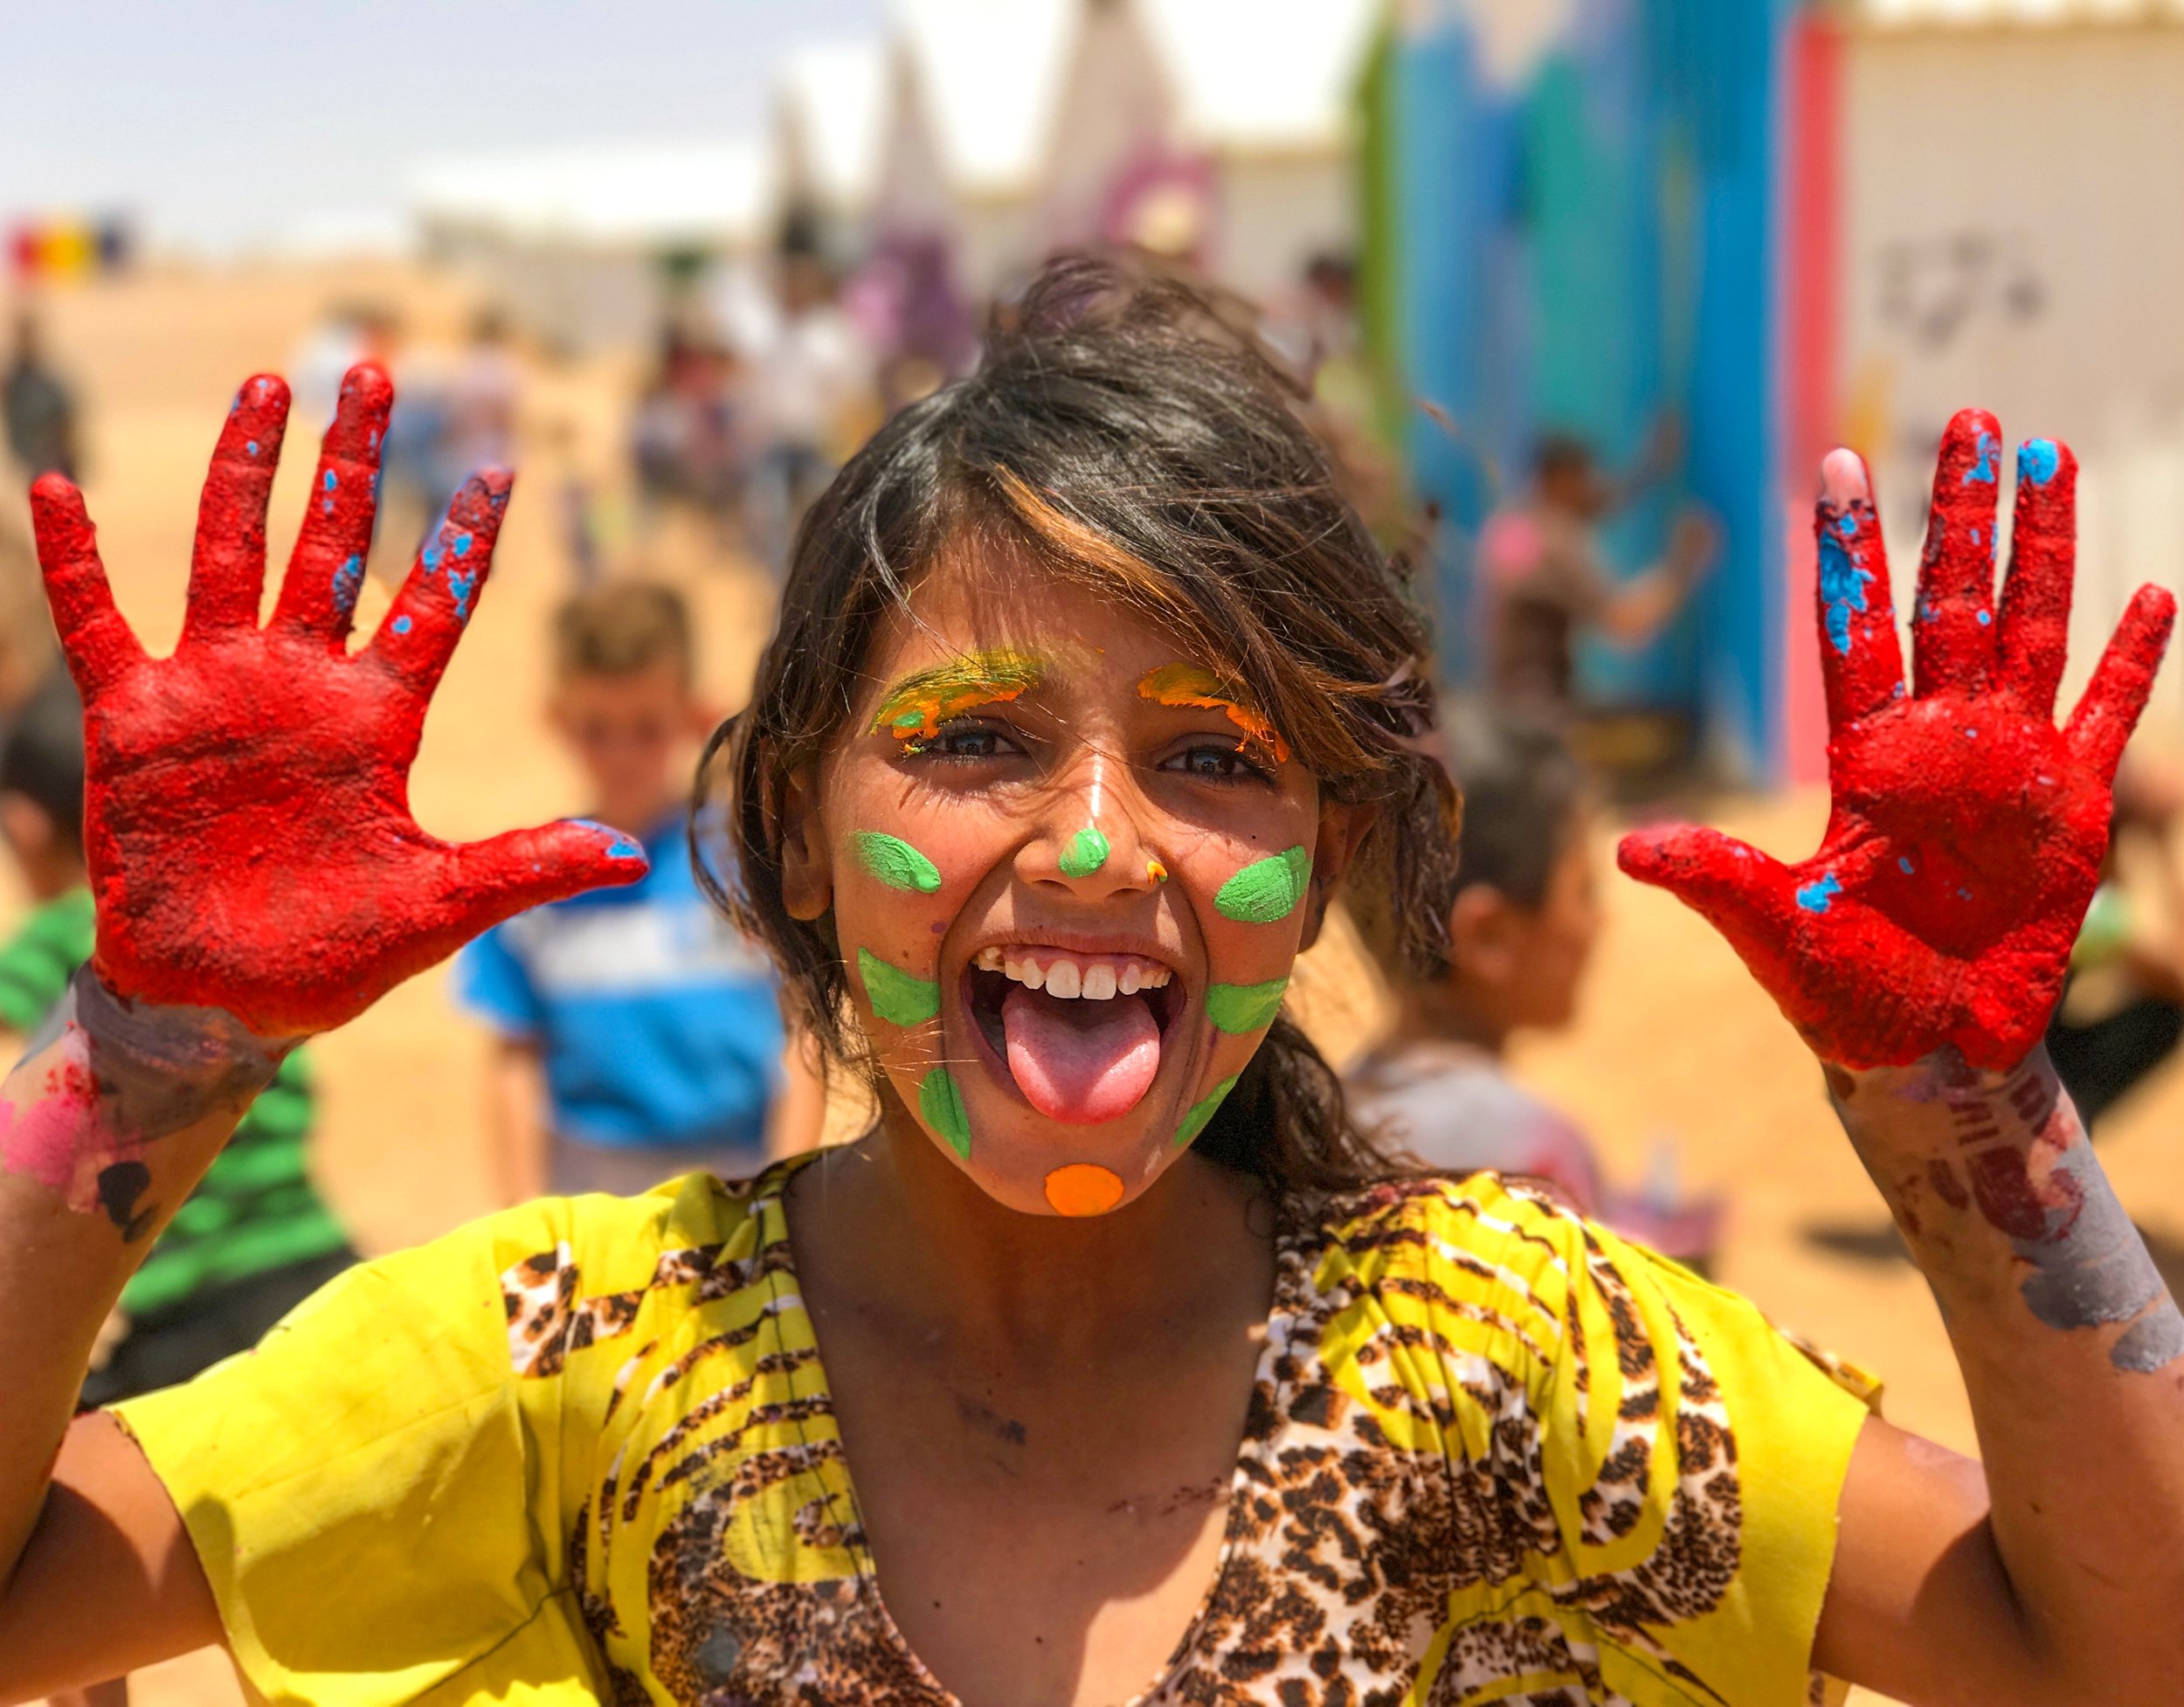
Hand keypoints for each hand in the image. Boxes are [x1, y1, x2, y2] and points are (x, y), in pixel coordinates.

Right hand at [32, 365, 645, 1037]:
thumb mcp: (439, 906)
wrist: (227, 999)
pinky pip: (98, 623)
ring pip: (230, 552)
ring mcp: (216, 690)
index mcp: (378, 719)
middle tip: (371, 372)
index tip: (500, 470)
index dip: (461, 542)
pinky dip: (75, 562)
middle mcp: (301, 683)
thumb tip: (630, 855)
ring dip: (245, 471)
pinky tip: (56, 488)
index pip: (432, 607)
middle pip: (331, 547)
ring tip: (268, 387)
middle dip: (351, 462)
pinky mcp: (133, 719)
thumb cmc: (334, 952)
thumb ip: (525, 866)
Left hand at [1620, 409, 2173, 1068]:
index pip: (1853, 629)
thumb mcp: (1775, 932)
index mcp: (1865, 757)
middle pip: (1951, 602)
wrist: (1933, 1053)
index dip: (1851, 551)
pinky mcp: (2073, 809)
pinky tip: (2153, 591)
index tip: (1841, 465)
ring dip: (2043, 549)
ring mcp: (2010, 767)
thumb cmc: (1847, 998)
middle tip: (1975, 420)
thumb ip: (1718, 879)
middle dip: (1962, 514)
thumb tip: (1631, 851)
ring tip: (2051, 461)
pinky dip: (2130, 660)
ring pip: (2031, 630)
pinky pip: (2106, 717)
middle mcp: (1938, 743)